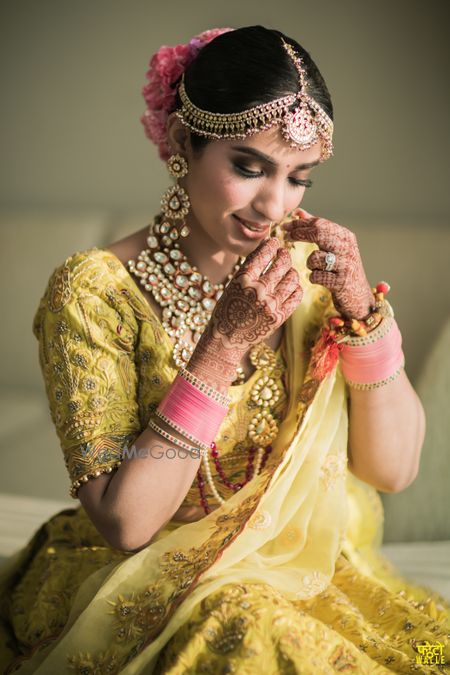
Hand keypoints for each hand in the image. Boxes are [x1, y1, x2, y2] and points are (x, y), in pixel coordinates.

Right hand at [188, 237, 302, 388]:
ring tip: (287, 271)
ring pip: (292, 278)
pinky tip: (290, 286)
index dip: (272, 245)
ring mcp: (271, 305)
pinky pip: (296, 296)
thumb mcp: (232, 285)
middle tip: (283, 254)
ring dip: (292, 271)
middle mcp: (258, 290)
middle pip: (282, 263)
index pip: (264, 254)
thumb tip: (267, 248)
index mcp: (243, 279)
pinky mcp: (279, 317)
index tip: (274, 242)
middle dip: (284, 255)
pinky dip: (296, 288)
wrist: (226, 339)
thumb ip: (249, 269)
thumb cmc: (227, 309)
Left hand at [283, 208, 373, 319]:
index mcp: (346, 236)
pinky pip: (316, 276)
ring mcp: (346, 265)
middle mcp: (348, 248)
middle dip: (298, 234)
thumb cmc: (341, 270)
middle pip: (318, 233)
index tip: (285, 226)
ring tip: (317, 269)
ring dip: (310, 264)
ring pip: (315, 257)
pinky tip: (321, 280)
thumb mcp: (333, 248)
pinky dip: (314, 278)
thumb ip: (317, 230)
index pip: (320, 223)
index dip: (300, 223)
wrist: (359, 297)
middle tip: (286, 237)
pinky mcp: (341, 282)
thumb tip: (299, 213)